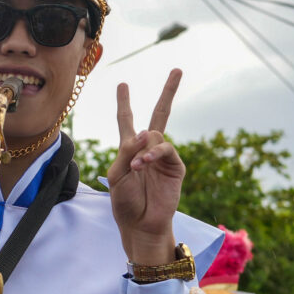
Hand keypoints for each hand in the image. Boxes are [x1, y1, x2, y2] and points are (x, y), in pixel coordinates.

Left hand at [108, 72, 186, 263]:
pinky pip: (166, 149)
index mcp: (129, 148)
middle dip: (169, 92)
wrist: (140, 224)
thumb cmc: (124, 202)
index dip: (124, 102)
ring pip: (156, 134)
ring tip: (136, 166)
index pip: (127, 120)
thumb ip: (127, 150)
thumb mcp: (116, 174)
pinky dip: (153, 154)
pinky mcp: (175, 166)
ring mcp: (163, 156)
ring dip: (143, 149)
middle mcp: (148, 148)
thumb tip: (146, 131)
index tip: (123, 84)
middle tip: (177, 70)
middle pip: (161, 114)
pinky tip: (144, 163)